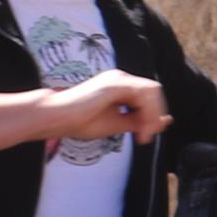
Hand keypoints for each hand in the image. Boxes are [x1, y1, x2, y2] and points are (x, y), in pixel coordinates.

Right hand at [38, 73, 168, 145]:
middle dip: (155, 115)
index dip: (154, 115)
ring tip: (144, 135)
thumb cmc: (78, 121)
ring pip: (151, 92)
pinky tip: (140, 129)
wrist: (55, 118)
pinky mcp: (116, 83)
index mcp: (121, 87)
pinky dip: (147, 112)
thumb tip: (162, 123)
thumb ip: (137, 121)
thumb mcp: (115, 123)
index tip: (149, 135)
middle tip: (147, 137)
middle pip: (153, 92)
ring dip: (152, 115)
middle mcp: (121, 79)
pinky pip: (143, 94)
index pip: (148, 96)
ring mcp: (119, 79)